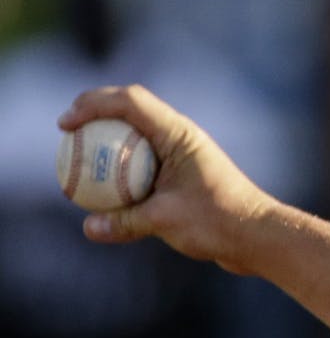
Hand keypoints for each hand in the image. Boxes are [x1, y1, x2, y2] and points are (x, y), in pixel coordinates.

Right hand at [58, 84, 274, 275]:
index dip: (93, 104)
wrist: (258, 236)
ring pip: (137, 136)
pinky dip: (121, 168)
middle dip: (95, 114)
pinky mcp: (182, 175)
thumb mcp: (166, 221)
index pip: (130, 101)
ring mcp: (182, 155)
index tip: (65, 124)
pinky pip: (144, 163)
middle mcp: (181, 137)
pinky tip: (101, 188)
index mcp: (179, 134)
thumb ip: (125, 222)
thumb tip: (88, 227)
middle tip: (65, 132)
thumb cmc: (218, 222)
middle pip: (130, 110)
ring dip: (108, 139)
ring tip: (77, 156)